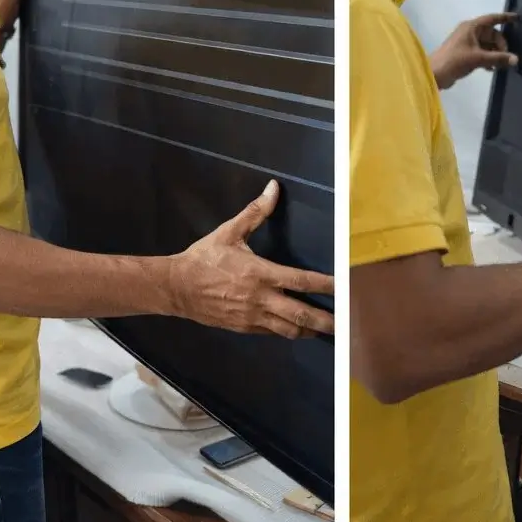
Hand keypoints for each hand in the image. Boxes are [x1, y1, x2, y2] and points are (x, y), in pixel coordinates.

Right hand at [166, 181, 335, 338]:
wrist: (177, 287)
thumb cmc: (204, 258)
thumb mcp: (229, 232)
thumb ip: (255, 212)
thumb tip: (273, 188)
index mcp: (260, 273)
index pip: (301, 280)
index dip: (326, 285)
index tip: (344, 289)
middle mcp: (260, 298)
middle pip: (301, 313)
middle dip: (325, 321)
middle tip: (344, 325)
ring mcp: (252, 316)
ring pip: (289, 329)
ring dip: (309, 330)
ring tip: (325, 331)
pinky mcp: (244, 327)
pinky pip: (272, 333)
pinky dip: (287, 331)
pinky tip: (296, 329)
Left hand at [431, 12, 516, 89]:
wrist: (435, 74)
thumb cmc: (455, 61)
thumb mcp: (478, 58)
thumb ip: (498, 58)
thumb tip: (516, 59)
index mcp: (471, 27)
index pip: (491, 19)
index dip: (505, 18)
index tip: (518, 18)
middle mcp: (469, 32)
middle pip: (492, 34)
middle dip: (500, 44)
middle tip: (506, 57)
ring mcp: (467, 42)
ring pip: (487, 44)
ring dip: (495, 53)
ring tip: (500, 65)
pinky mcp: (465, 53)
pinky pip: (482, 52)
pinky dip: (488, 58)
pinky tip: (491, 69)